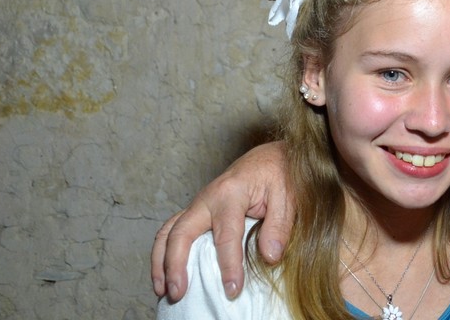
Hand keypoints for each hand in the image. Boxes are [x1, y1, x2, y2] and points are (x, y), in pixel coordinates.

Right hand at [151, 142, 293, 301]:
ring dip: (161, 262)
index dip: (228, 265)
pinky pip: (172, 231)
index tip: (232, 290)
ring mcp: (198, 204)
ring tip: (162, 290)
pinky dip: (163, 253)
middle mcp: (208, 198)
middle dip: (175, 264)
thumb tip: (269, 257)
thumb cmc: (279, 174)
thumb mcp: (288, 195)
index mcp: (232, 192)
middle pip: (181, 232)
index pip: (226, 235)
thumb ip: (279, 226)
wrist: (270, 156)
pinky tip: (166, 275)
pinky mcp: (197, 211)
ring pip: (168, 232)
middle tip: (178, 293)